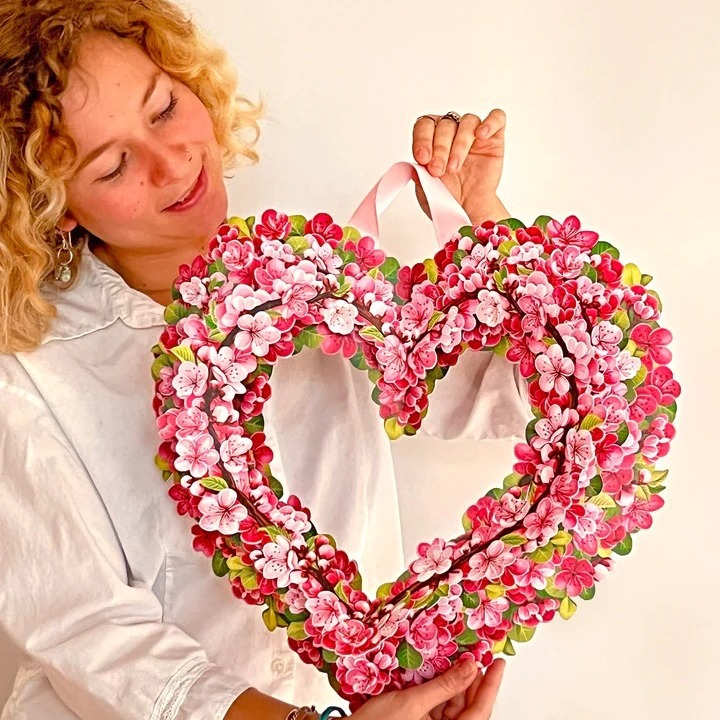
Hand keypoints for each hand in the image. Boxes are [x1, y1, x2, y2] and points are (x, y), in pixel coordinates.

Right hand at [351, 658, 505, 719]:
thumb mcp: (411, 703)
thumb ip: (444, 686)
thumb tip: (470, 667)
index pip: (480, 712)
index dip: (491, 685)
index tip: (499, 663)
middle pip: (468, 710)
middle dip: (472, 682)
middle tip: (476, 655)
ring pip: (453, 709)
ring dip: (454, 686)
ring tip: (456, 660)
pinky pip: (437, 711)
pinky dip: (439, 692)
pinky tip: (438, 674)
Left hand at [411, 110, 506, 224]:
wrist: (468, 211)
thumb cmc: (448, 198)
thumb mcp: (425, 189)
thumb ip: (418, 173)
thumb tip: (413, 164)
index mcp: (433, 139)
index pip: (425, 125)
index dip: (422, 139)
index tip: (423, 159)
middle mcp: (452, 132)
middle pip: (445, 124)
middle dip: (440, 148)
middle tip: (438, 170)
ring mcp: (474, 134)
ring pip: (467, 122)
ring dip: (459, 144)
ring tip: (454, 168)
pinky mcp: (494, 138)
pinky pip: (497, 117)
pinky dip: (490, 122)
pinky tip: (481, 135)